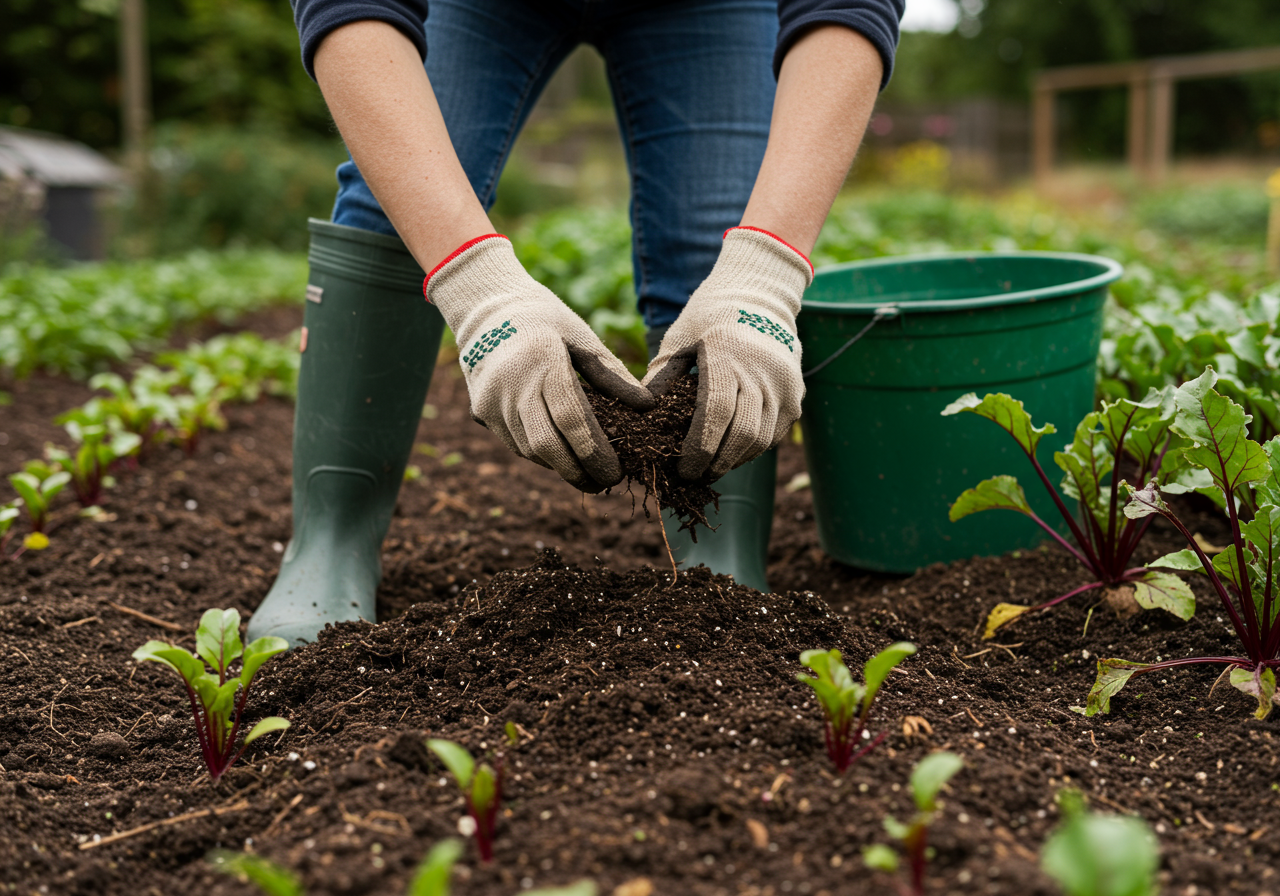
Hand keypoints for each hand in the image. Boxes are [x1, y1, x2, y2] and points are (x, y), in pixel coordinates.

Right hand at [426, 235, 653, 490]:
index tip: (616, 472)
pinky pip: (515, 444)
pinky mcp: (481, 411)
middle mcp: (512, 383)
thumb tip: (647, 406)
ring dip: (560, 466)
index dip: (595, 452)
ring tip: (586, 471)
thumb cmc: (546, 321)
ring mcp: (492, 400)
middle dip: (578, 472)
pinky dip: (541, 455)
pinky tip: (561, 455)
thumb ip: (612, 374)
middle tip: (604, 483)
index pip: (571, 419)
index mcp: (542, 359)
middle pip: (546, 445)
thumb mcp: (583, 337)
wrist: (486, 308)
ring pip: (529, 450)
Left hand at [644, 226, 812, 479]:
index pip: (716, 414)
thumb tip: (640, 421)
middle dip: (716, 462)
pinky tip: (731, 452)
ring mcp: (784, 384)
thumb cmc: (708, 318)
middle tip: (694, 477)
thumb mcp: (678, 341)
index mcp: (727, 355)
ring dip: (734, 460)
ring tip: (711, 468)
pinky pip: (774, 434)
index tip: (683, 469)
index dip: (699, 448)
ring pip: (761, 439)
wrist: (760, 296)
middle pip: (742, 434)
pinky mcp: (796, 395)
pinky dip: (752, 448)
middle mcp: (762, 371)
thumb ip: (660, 380)